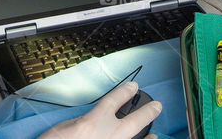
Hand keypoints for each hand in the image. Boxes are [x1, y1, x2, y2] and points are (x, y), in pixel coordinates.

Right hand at [38, 82, 161, 138]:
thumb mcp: (65, 127)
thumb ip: (83, 122)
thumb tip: (92, 122)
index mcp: (94, 121)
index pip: (114, 100)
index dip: (125, 91)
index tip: (132, 87)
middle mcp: (109, 135)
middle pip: (135, 120)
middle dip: (148, 111)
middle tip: (156, 106)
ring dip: (147, 138)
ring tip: (154, 135)